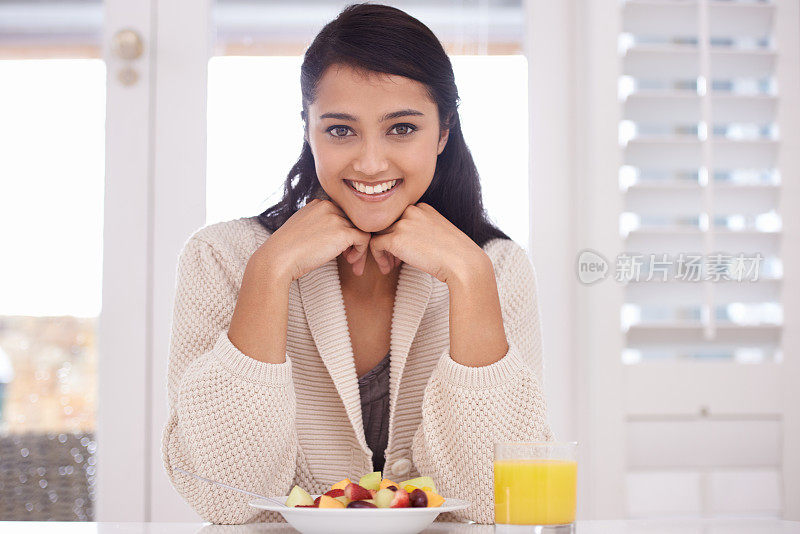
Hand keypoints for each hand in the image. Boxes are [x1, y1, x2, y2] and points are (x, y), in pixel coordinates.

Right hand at [254, 199, 371, 281]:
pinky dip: (361, 252)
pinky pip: (364, 239)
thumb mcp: (303, 228)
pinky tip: (350, 261)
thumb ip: (320, 225)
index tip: (341, 249)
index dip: (345, 231)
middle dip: (354, 241)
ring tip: (351, 263)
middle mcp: (328, 206)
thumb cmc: (287, 250)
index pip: (343, 214)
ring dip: (358, 249)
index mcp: (318, 203)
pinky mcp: (342, 232)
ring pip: (361, 230)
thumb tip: (338, 236)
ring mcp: (335, 217)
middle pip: (353, 222)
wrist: (278, 258)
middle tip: (350, 259)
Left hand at [367, 203, 486, 283]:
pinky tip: (387, 269)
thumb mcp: (438, 235)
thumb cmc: (455, 254)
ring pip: (378, 234)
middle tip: (394, 262)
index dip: (397, 235)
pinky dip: (378, 258)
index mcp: (422, 207)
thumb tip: (402, 242)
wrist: (463, 263)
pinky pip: (375, 245)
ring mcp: (403, 223)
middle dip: (388, 243)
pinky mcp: (396, 239)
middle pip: (387, 225)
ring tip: (390, 267)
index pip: (398, 217)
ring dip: (382, 252)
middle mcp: (411, 211)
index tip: (405, 252)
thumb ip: (420, 232)